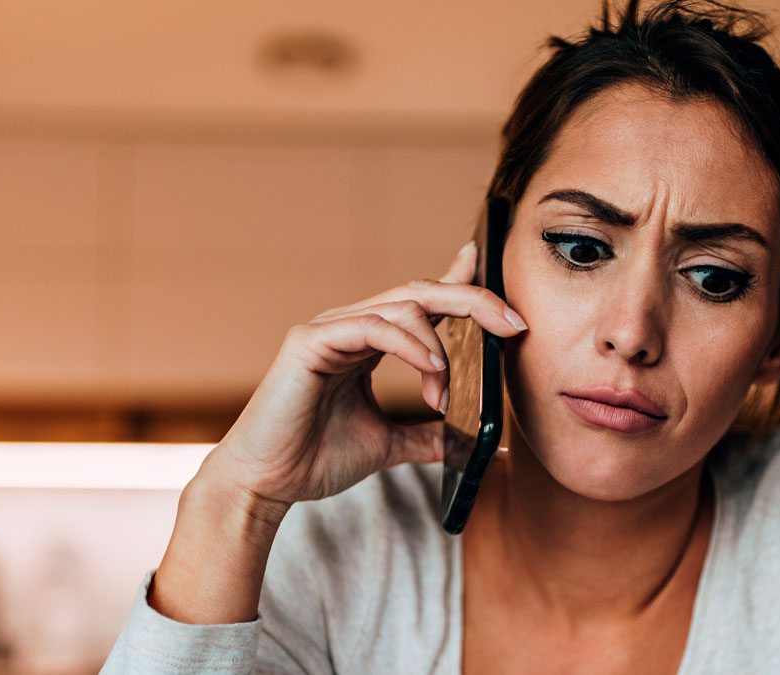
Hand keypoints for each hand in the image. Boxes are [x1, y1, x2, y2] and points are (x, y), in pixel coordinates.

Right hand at [203, 241, 528, 507]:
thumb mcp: (390, 444)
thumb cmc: (315, 459)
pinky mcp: (310, 341)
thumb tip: (479, 443)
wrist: (265, 485)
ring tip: (448, 389)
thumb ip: (430, 435)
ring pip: (403, 305)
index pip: (423, 302)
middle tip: (513, 324)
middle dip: (474, 302)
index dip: (460, 282)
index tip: (502, 285)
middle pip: (423, 293)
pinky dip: (411, 345)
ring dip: (440, 346)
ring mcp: (329, 328)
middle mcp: (351, 326)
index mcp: (369, 342)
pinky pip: (373, 326)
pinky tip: (432, 372)